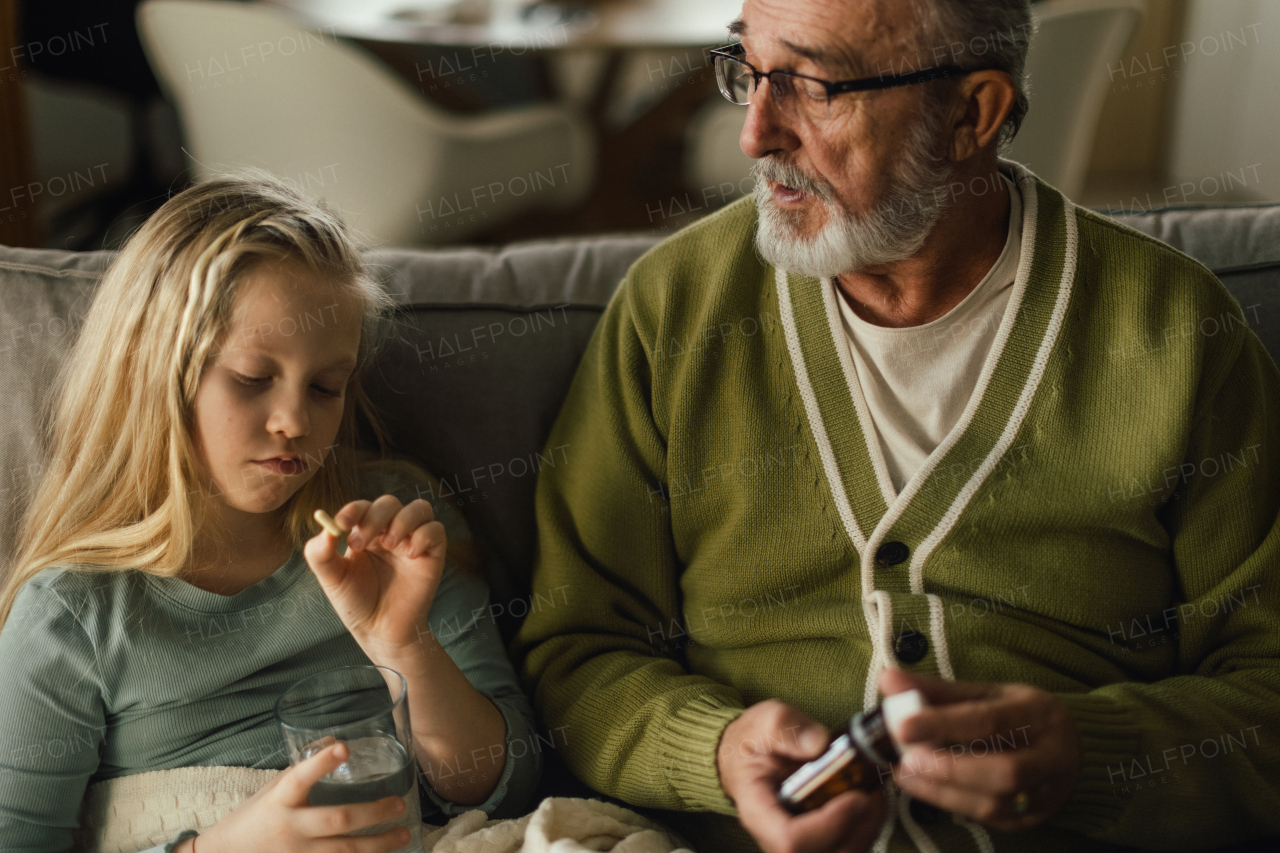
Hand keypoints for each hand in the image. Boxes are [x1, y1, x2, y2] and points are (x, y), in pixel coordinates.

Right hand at [185, 741, 411, 852]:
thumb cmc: (253, 818)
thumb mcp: (271, 790)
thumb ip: (302, 771)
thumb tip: (336, 741)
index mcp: (279, 801)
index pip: (299, 777)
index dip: (320, 763)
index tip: (343, 747)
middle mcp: (289, 829)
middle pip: (336, 821)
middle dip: (372, 813)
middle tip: (399, 804)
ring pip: (344, 851)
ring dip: (378, 844)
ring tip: (404, 834)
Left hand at [303, 495, 446, 655]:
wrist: (381, 631)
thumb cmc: (356, 603)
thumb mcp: (331, 578)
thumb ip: (320, 552)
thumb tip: (325, 526)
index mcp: (366, 533)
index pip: (363, 508)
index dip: (354, 510)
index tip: (342, 524)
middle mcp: (390, 532)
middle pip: (389, 504)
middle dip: (374, 518)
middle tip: (361, 543)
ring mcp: (413, 541)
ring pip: (419, 508)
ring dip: (402, 520)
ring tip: (390, 545)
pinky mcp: (433, 553)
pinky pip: (436, 529)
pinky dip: (423, 535)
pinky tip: (411, 555)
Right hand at [718, 700, 886, 852]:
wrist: (747, 756)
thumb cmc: (752, 743)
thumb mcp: (761, 723)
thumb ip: (784, 727)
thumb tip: (817, 743)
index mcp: (758, 811)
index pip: (790, 840)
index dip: (827, 825)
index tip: (854, 796)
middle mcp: (778, 835)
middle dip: (858, 825)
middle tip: (872, 791)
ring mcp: (802, 841)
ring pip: (842, 851)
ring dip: (868, 826)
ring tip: (874, 790)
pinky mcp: (820, 838)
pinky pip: (850, 844)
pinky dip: (869, 825)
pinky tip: (871, 797)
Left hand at [879, 668, 1080, 830]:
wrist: (1071, 748)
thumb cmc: (1017, 715)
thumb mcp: (985, 693)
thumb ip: (936, 690)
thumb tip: (889, 680)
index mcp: (1039, 713)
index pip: (989, 720)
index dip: (943, 723)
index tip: (902, 725)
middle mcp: (1051, 756)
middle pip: (1003, 771)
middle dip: (949, 768)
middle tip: (906, 760)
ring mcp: (1046, 793)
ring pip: (997, 803)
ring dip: (944, 792)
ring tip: (906, 775)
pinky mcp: (1032, 818)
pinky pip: (991, 819)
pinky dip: (955, 805)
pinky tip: (927, 790)